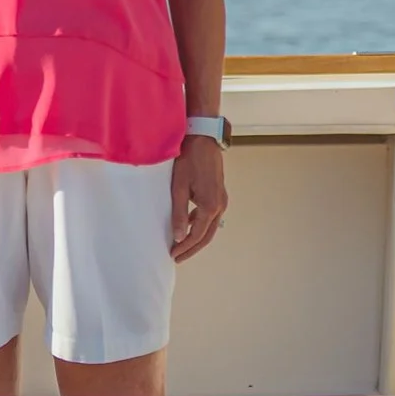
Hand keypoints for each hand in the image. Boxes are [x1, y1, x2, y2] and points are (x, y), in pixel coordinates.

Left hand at [170, 135, 227, 260]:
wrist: (203, 138)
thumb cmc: (188, 160)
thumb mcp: (179, 187)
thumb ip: (179, 213)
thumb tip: (179, 237)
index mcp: (210, 206)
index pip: (197, 235)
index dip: (184, 247)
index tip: (173, 255)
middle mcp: (220, 205)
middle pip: (207, 235)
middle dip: (192, 248)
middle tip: (177, 257)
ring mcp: (221, 199)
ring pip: (210, 227)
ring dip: (197, 237)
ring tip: (181, 245)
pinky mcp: (219, 193)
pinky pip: (210, 215)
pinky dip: (200, 224)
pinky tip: (188, 225)